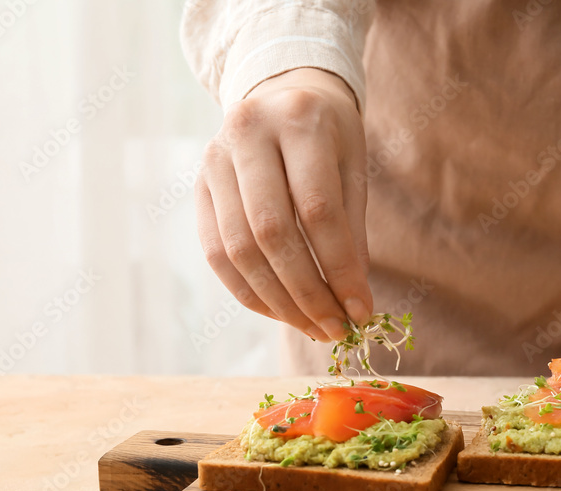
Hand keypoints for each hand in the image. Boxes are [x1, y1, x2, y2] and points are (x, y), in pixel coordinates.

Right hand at [196, 67, 371, 341]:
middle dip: (307, 293)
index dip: (339, 269)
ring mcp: (214, 159)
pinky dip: (250, 291)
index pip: (317, 211)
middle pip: (272, 234)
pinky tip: (281, 311)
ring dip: (278, 301)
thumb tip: (353, 301)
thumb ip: (350, 229)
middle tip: (336, 329)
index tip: (362, 311)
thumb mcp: (353, 168)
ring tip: (314, 327)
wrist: (282, 92)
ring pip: (238, 250)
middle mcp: (247, 135)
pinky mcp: (198, 186)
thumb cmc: (329, 136)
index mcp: (299, 121)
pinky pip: (216, 252)